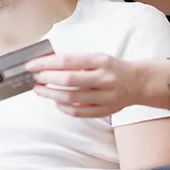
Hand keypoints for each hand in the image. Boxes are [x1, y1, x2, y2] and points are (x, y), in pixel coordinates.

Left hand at [25, 53, 152, 116]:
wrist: (138, 82)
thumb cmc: (111, 68)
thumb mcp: (97, 57)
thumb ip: (75, 61)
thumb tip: (45, 64)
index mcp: (101, 60)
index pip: (68, 61)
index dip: (46, 63)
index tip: (31, 65)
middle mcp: (104, 78)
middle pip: (68, 81)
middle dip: (46, 79)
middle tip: (35, 78)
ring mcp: (105, 97)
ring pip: (71, 99)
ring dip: (51, 95)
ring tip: (40, 90)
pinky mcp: (105, 110)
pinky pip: (79, 112)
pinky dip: (64, 108)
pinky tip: (56, 102)